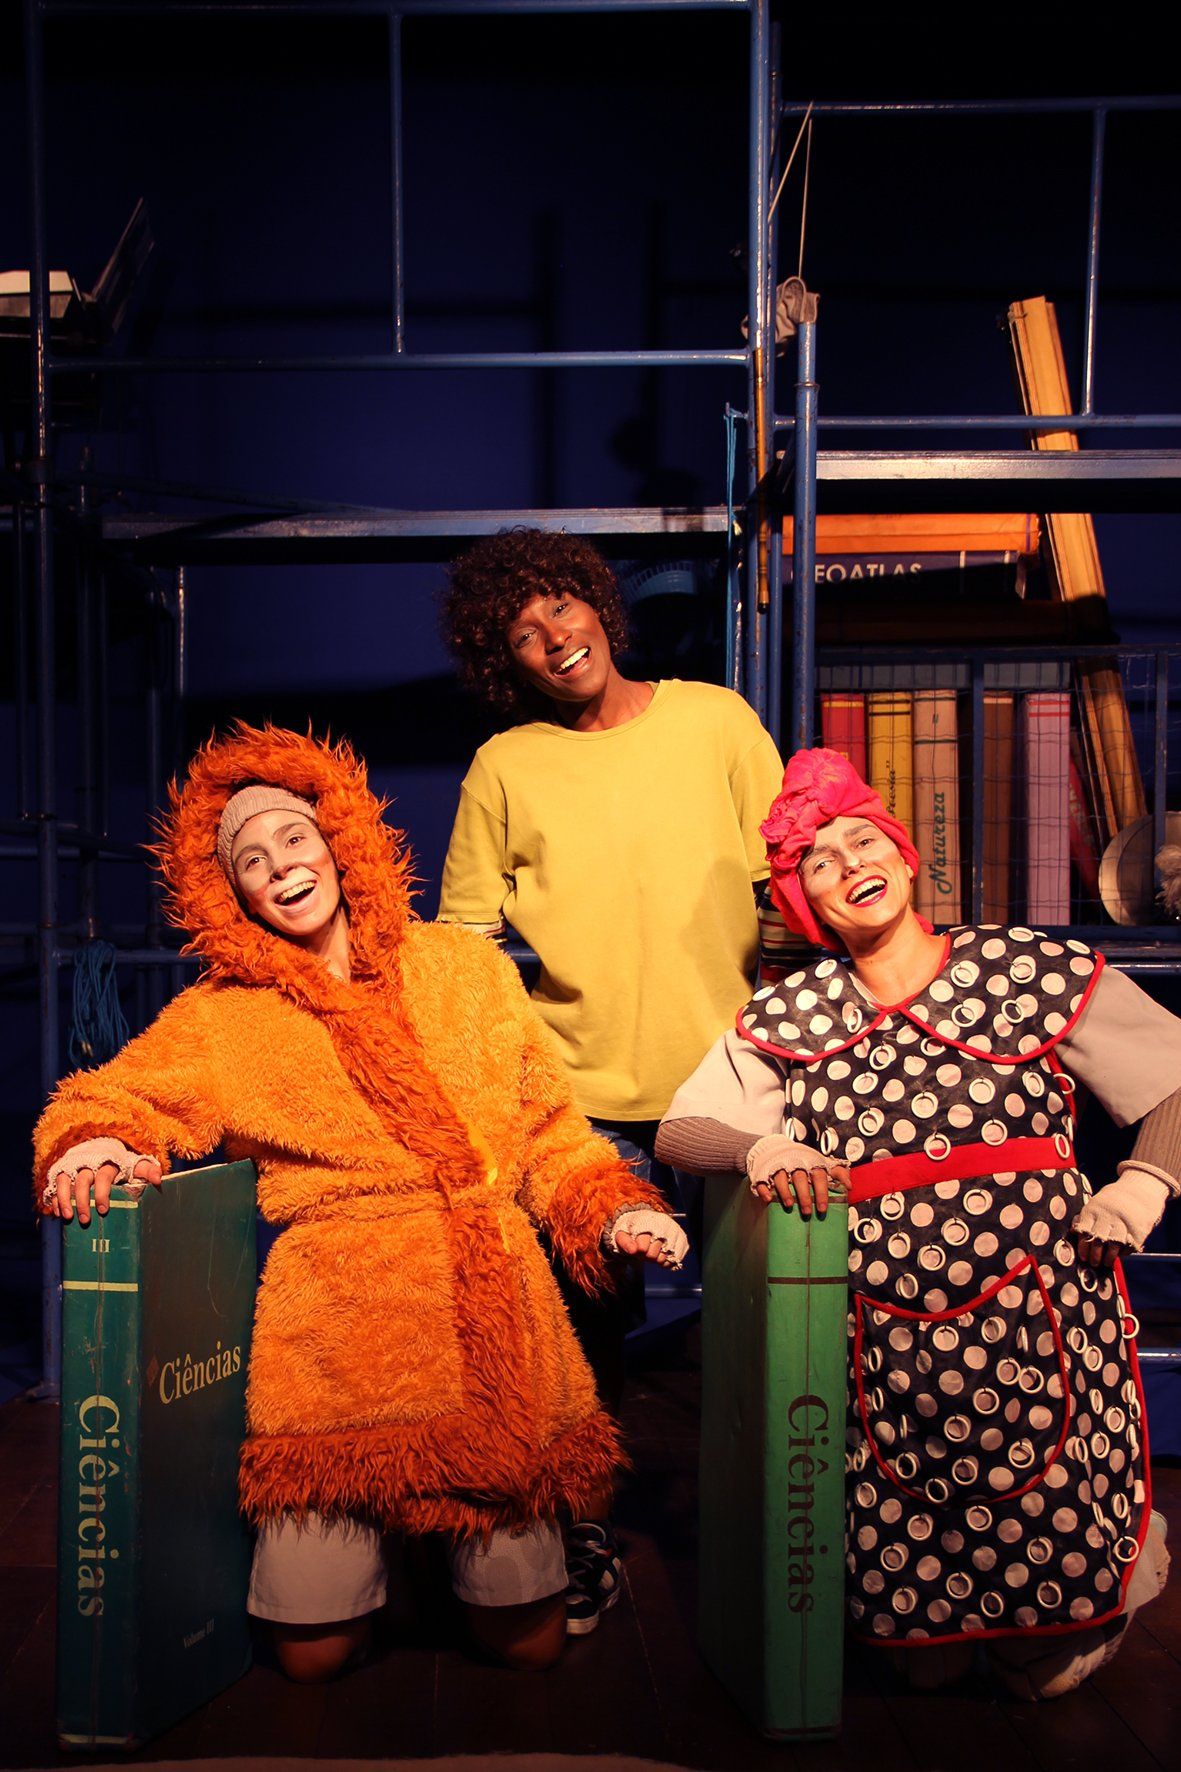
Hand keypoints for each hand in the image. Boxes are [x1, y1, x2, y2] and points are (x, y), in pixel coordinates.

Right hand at [48, 1154, 162, 1224]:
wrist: (101, 1148)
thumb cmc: (121, 1163)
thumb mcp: (135, 1165)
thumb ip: (147, 1170)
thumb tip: (158, 1179)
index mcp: (107, 1161)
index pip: (103, 1176)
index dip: (102, 1193)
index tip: (104, 1210)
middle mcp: (88, 1162)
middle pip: (82, 1180)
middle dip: (83, 1201)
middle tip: (86, 1220)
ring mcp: (73, 1166)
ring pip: (65, 1181)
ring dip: (65, 1200)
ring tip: (68, 1218)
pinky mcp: (61, 1172)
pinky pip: (54, 1184)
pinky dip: (55, 1199)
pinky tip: (58, 1214)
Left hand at [607, 1209, 688, 1269]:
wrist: (646, 1221)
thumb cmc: (633, 1229)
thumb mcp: (622, 1233)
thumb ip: (624, 1242)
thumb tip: (633, 1250)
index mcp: (648, 1221)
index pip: (642, 1247)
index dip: (638, 1251)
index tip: (637, 1246)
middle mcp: (663, 1224)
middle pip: (653, 1254)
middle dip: (646, 1255)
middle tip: (645, 1249)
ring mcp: (674, 1231)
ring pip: (664, 1257)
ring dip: (656, 1259)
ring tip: (653, 1250)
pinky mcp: (682, 1238)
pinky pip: (675, 1258)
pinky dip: (667, 1261)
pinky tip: (662, 1255)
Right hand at [752, 1163, 848, 1217]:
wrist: (774, 1147)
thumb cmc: (802, 1160)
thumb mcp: (820, 1163)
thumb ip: (837, 1172)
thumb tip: (850, 1186)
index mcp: (809, 1162)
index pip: (818, 1176)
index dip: (822, 1191)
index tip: (823, 1208)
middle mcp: (794, 1163)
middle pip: (800, 1178)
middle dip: (804, 1196)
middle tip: (807, 1212)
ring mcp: (778, 1166)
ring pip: (781, 1178)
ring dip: (785, 1192)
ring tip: (789, 1205)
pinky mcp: (763, 1171)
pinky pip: (763, 1180)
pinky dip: (765, 1190)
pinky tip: (768, 1199)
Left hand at [1074, 1167, 1171, 1267]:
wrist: (1139, 1192)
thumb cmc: (1111, 1202)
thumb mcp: (1095, 1204)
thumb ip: (1085, 1218)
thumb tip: (1074, 1233)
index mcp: (1093, 1210)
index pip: (1084, 1233)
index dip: (1083, 1248)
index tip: (1083, 1256)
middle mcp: (1107, 1217)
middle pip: (1098, 1241)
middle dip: (1094, 1256)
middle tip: (1093, 1263)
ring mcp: (1123, 1224)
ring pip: (1113, 1247)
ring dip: (1108, 1258)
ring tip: (1106, 1262)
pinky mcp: (1137, 1231)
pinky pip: (1128, 1247)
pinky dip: (1123, 1254)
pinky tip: (1119, 1254)